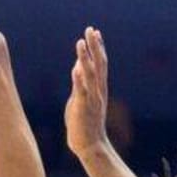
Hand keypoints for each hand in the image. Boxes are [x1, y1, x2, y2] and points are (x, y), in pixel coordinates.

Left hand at [65, 27, 110, 155]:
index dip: (98, 47)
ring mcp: (92, 99)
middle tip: (91, 30)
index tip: (95, 31)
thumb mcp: (81, 98)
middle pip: (99, 64)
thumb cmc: (84, 123)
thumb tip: (77, 65)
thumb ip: (80, 82)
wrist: (91, 146)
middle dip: (94, 46)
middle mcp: (98, 91)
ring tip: (80, 42)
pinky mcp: (84, 108)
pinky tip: (76, 68)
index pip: (100, 63)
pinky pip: (82, 92)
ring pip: (91, 74)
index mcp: (98, 88)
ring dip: (86, 58)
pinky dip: (79, 80)